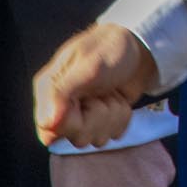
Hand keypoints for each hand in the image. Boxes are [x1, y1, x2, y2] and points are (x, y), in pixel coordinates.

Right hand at [34, 24, 158, 147]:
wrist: (139, 48)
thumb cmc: (110, 49)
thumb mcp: (88, 66)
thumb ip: (62, 93)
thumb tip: (47, 124)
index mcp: (50, 91)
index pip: (49, 129)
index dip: (72, 122)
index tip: (85, 102)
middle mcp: (62, 108)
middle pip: (78, 138)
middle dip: (99, 114)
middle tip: (102, 91)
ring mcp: (83, 117)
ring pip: (98, 138)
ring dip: (113, 113)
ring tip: (111, 92)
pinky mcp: (102, 121)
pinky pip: (113, 134)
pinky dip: (122, 116)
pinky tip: (119, 99)